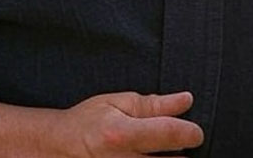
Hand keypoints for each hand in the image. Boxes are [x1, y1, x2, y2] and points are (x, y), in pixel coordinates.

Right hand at [0, 91, 202, 156]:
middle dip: (182, 152)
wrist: (57, 149)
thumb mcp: (118, 103)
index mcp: (122, 135)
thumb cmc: (87, 122)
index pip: (171, 134)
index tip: (195, 132)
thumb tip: (187, 101)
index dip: (191, 132)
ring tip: (160, 151)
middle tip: (176, 142)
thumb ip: (154, 104)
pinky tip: (151, 157)